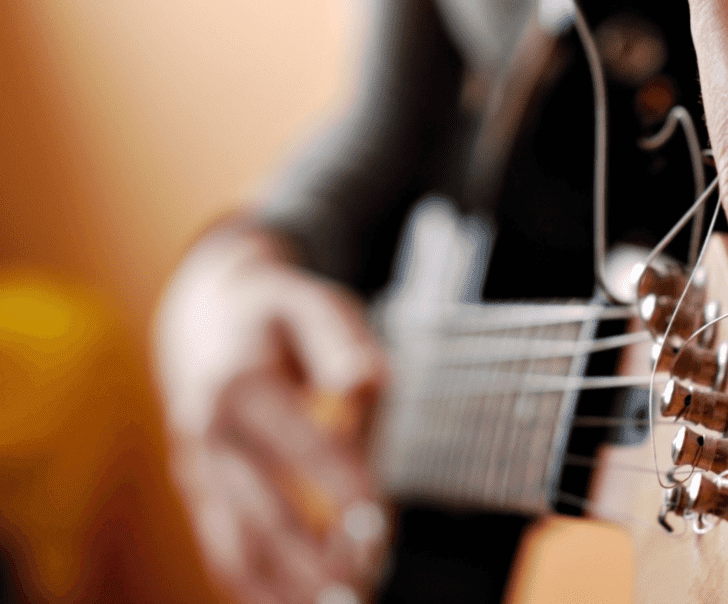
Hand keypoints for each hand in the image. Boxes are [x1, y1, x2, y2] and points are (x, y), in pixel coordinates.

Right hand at [155, 218, 388, 602]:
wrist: (203, 318)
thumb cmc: (274, 314)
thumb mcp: (311, 303)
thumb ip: (340, 341)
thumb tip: (366, 379)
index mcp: (240, 383)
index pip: (295, 442)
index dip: (339, 482)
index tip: (378, 519)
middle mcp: (208, 432)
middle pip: (259, 510)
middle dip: (312, 558)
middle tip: (362, 587)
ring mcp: (197, 469)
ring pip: (235, 544)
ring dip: (284, 587)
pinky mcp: (199, 492)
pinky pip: (222, 548)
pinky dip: (254, 587)